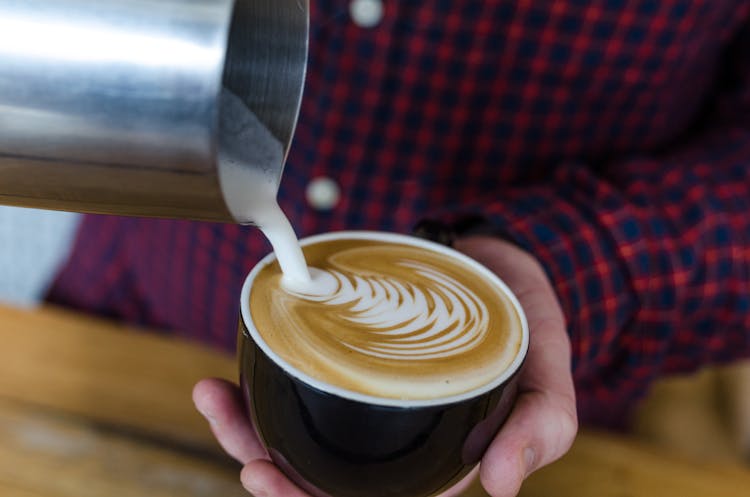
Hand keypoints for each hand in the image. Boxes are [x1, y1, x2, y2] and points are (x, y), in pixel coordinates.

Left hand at [193, 235, 576, 496]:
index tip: (266, 478)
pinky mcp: (346, 353)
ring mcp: (361, 394)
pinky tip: (235, 365)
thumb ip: (539, 429)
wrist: (504, 266)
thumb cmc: (528, 333)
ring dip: (247, 422)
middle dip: (265, 465)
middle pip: (315, 469)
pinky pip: (298, 373)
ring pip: (296, 424)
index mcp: (427, 461)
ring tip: (215, 397)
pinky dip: (262, 374)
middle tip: (241, 449)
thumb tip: (502, 485)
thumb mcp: (548, 382)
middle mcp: (387, 436)